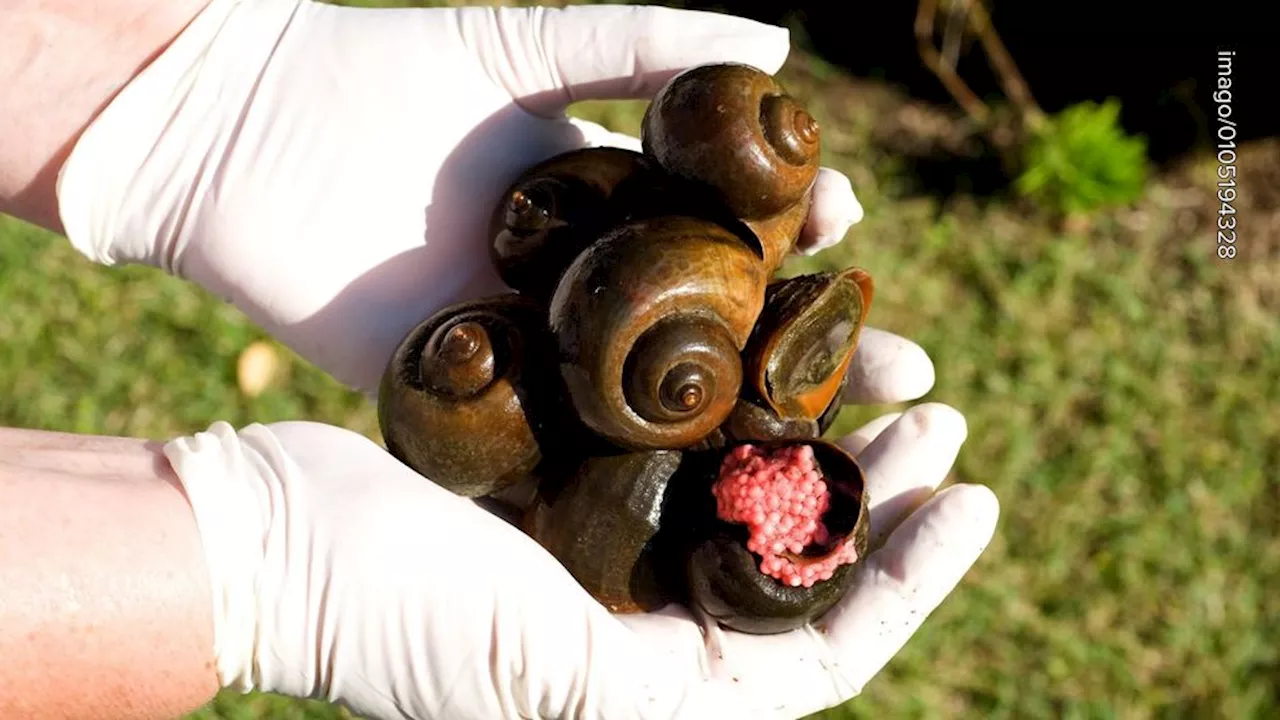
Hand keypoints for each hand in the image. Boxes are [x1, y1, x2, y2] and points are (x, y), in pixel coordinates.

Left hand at [57, 0, 867, 393]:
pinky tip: (709, 492)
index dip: (801, 243)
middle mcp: (580, 291)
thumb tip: (782, 52)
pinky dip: (627, 471)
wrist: (239, 130)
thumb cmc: (382, 69)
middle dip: (808, 353)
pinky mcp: (468, 405)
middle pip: (714, 333)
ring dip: (746, 429)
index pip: (726, 236)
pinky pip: (558, 446)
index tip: (866, 243)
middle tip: (907, 374)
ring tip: (836, 443)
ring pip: (655, 405)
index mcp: (602, 210)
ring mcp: (531, 353)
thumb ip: (643, 43)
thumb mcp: (529, 47)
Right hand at [163, 342, 997, 719]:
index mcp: (653, 682)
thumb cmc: (399, 618)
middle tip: (942, 417)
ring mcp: (609, 539)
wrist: (271, 535)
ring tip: (894, 378)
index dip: (910, 580)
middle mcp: (644, 614)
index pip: (822, 646)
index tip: (971, 501)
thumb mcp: (550, 686)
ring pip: (754, 490)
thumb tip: (809, 704)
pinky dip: (742, 397)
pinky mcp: (570, 473)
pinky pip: (684, 434)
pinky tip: (777, 341)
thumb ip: (660, 705)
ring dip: (828, 436)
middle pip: (800, 560)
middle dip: (886, 496)